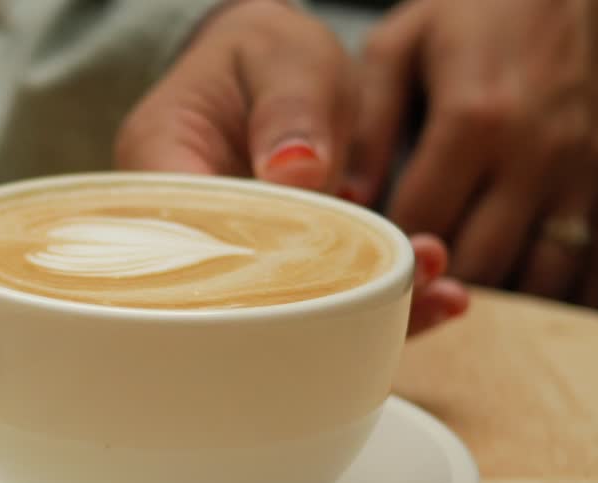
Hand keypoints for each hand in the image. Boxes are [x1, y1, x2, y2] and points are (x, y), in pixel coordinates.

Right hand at [115, 0, 467, 335]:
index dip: (258, 271)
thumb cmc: (261, 59)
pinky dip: (375, 304)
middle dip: (325, 303)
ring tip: (439, 293)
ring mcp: (228, 264)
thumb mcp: (279, 55)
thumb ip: (290, 105)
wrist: (266, 75)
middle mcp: (182, 235)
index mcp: (159, 171)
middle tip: (411, 284)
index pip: (190, 240)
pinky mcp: (274, 279)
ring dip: (364, 310)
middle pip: (237, 293)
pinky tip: (435, 298)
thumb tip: (298, 171)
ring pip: (283, 311)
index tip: (334, 269)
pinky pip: (317, 303)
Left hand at [350, 0, 597, 306]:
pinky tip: (514, 304)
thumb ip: (368, 126)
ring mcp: (585, 173)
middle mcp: (536, 153)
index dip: (386, 253)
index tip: (363, 265)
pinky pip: (589, 268)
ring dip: (493, 302)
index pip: (420, 222)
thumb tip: (342, 202)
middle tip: (404, 297)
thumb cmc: (478, 12)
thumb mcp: (401, 47)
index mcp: (473, 119)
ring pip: (537, 279)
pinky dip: (552, 298)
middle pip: (478, 262)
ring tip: (453, 300)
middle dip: (437, 286)